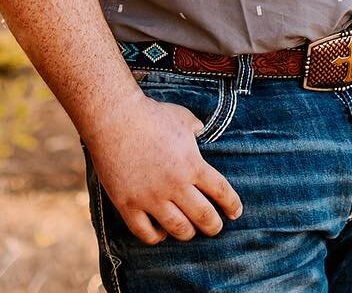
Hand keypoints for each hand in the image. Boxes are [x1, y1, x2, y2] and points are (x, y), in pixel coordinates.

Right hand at [84, 90, 243, 243]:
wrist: (115, 118)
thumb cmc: (151, 114)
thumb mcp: (183, 117)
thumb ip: (196, 129)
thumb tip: (201, 133)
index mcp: (192, 164)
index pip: (221, 192)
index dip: (232, 205)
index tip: (235, 212)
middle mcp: (175, 185)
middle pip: (204, 217)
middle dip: (214, 226)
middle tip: (215, 227)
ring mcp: (151, 197)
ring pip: (178, 229)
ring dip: (188, 233)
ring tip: (189, 230)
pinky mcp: (128, 204)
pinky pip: (146, 234)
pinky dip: (157, 236)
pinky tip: (161, 231)